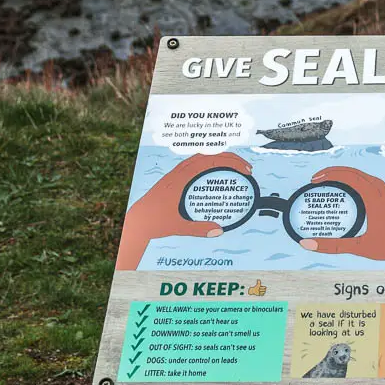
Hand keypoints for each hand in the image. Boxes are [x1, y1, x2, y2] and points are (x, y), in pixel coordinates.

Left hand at [115, 152, 252, 269]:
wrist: (137, 220)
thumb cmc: (155, 223)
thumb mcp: (178, 227)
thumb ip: (198, 229)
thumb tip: (219, 230)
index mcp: (181, 179)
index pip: (210, 161)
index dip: (230, 162)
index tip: (245, 169)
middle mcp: (179, 172)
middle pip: (209, 154)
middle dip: (231, 158)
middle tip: (248, 168)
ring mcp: (176, 173)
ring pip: (202, 156)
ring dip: (220, 158)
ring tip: (236, 167)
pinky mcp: (175, 177)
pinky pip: (196, 163)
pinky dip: (210, 163)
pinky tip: (217, 172)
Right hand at [298, 166, 384, 269]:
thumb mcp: (357, 247)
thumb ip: (331, 246)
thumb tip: (306, 244)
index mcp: (375, 200)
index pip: (350, 177)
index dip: (331, 174)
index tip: (315, 179)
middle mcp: (383, 193)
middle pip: (355, 173)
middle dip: (334, 172)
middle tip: (316, 179)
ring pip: (364, 176)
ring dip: (346, 174)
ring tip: (330, 180)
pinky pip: (371, 182)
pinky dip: (357, 180)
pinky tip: (349, 188)